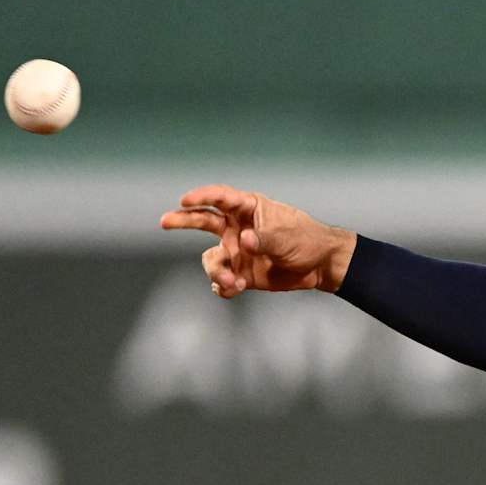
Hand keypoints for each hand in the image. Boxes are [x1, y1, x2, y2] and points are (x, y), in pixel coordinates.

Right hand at [158, 184, 356, 297]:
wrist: (320, 266)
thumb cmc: (306, 240)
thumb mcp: (287, 236)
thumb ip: (264, 239)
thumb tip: (243, 241)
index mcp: (248, 209)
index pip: (220, 198)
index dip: (202, 196)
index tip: (185, 200)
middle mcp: (236, 228)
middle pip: (202, 221)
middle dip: (183, 220)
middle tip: (165, 221)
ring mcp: (236, 252)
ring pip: (211, 259)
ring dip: (215, 271)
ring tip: (231, 281)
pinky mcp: (241, 273)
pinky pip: (221, 281)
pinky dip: (223, 286)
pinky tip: (233, 288)